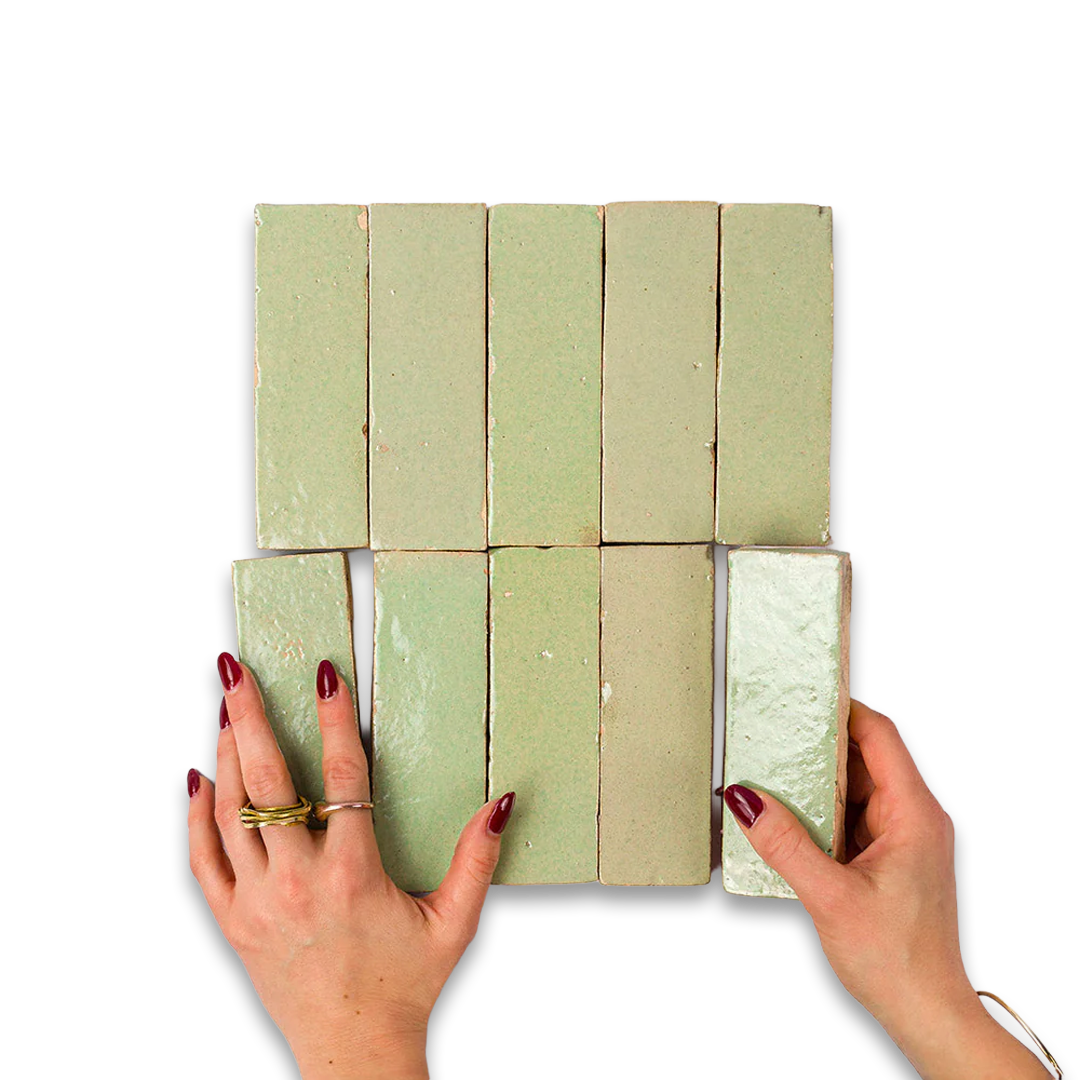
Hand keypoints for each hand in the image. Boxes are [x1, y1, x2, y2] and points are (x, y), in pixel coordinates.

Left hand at [186, 652, 514, 1079]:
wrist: (353, 1051)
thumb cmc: (405, 985)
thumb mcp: (455, 923)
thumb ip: (478, 858)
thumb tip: (501, 803)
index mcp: (352, 876)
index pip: (341, 777)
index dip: (335, 719)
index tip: (326, 677)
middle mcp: (297, 883)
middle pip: (266, 781)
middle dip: (250, 716)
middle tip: (236, 671)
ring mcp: (258, 903)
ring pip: (230, 813)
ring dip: (225, 754)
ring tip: (225, 707)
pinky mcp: (233, 923)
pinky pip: (203, 860)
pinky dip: (196, 817)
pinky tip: (201, 779)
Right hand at [723, 699, 1047, 1079]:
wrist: (927, 1013)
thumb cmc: (897, 961)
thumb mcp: (829, 897)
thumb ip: (784, 844)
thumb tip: (746, 800)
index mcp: (914, 815)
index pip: (881, 736)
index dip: (845, 707)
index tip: (809, 691)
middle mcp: (915, 819)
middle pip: (865, 757)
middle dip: (819, 745)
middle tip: (777, 733)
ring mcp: (904, 838)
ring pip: (855, 788)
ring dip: (817, 783)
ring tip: (776, 777)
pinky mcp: (890, 858)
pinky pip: (852, 816)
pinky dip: (822, 812)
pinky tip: (792, 821)